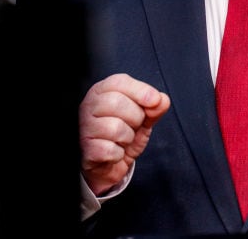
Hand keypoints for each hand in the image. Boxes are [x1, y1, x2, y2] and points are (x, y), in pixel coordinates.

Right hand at [79, 73, 170, 195]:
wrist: (109, 165)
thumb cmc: (123, 135)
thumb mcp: (143, 118)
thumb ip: (154, 107)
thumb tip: (162, 100)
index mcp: (102, 91)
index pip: (119, 82)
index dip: (140, 90)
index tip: (154, 101)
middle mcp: (89, 106)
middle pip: (117, 102)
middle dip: (136, 117)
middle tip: (134, 125)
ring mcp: (85, 127)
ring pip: (115, 128)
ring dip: (128, 137)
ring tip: (123, 140)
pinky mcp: (87, 149)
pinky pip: (110, 150)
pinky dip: (119, 154)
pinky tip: (115, 152)